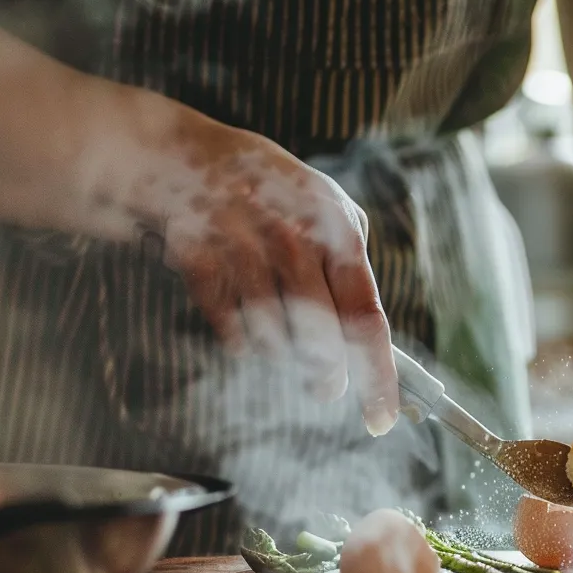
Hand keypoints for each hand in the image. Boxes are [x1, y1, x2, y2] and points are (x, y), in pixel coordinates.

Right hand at [146, 116, 399, 435]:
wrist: (191, 154)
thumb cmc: (279, 193)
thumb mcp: (332, 211)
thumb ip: (354, 267)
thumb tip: (369, 340)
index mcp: (338, 232)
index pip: (367, 320)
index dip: (377, 377)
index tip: (381, 419)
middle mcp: (294, 242)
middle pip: (321, 341)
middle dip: (327, 377)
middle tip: (326, 387)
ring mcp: (244, 250)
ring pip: (272, 341)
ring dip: (280, 352)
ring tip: (279, 330)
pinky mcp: (200, 260)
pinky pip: (229, 329)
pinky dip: (240, 339)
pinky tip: (244, 320)